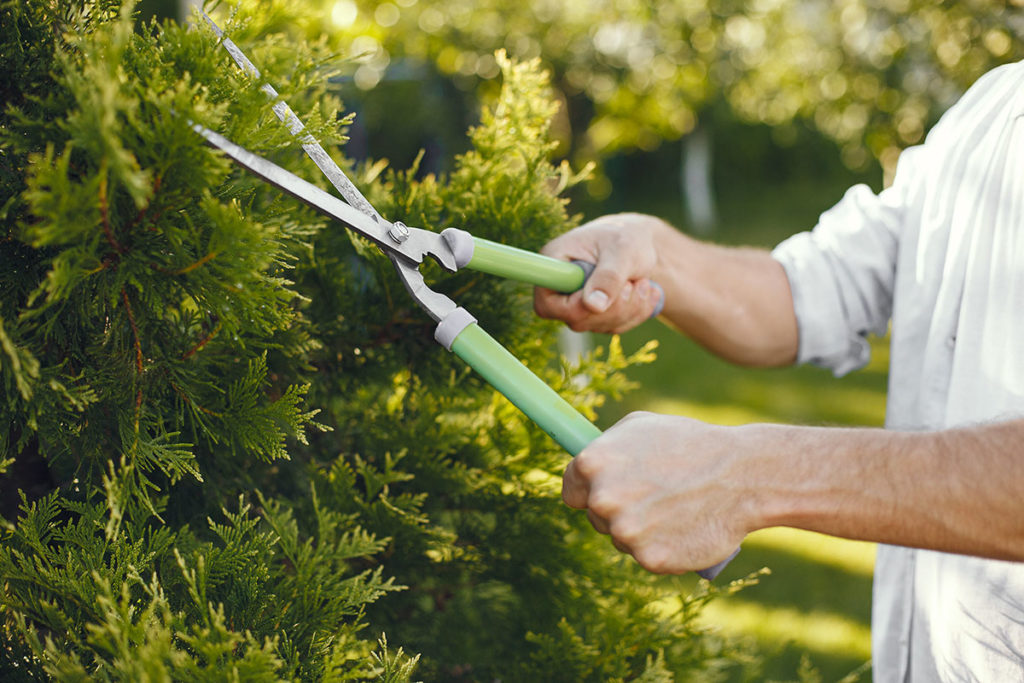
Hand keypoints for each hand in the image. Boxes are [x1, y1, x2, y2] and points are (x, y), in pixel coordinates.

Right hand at [534, 213, 666, 333]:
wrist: (640, 242)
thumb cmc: (627, 237)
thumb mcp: (622, 250)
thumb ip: (609, 276)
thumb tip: (594, 306)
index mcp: (554, 262)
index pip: (546, 303)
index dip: (574, 308)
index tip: (602, 296)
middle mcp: (560, 287)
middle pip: (577, 319)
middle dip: (614, 307)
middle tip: (632, 282)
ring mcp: (576, 304)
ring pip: (600, 325)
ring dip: (630, 308)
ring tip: (642, 281)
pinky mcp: (595, 314)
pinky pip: (615, 327)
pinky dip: (636, 312)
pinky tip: (645, 291)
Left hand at [563, 411, 755, 572]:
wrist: (741, 475)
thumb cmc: (691, 444)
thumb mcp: (641, 426)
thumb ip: (606, 446)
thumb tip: (584, 463)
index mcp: (592, 464)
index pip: (571, 491)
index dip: (589, 492)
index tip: (607, 492)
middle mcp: (603, 499)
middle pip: (595, 517)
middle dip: (618, 510)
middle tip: (653, 498)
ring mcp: (625, 532)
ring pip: (621, 539)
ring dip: (640, 531)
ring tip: (674, 509)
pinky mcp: (650, 559)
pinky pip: (647, 557)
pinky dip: (662, 549)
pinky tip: (682, 530)